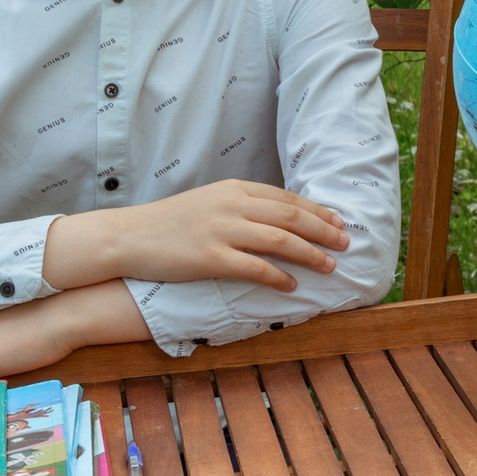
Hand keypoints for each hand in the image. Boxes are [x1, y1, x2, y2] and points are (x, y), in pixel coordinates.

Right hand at [46, 179, 347, 293]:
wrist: (129, 236)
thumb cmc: (169, 223)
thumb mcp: (209, 202)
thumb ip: (240, 206)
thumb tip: (275, 218)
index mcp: (234, 189)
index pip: (287, 198)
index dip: (317, 211)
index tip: (339, 221)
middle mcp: (233, 205)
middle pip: (291, 216)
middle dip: (324, 230)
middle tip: (347, 242)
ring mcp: (222, 230)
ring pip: (280, 240)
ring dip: (310, 254)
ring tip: (331, 265)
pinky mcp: (210, 257)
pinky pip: (255, 268)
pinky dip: (278, 276)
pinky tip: (293, 286)